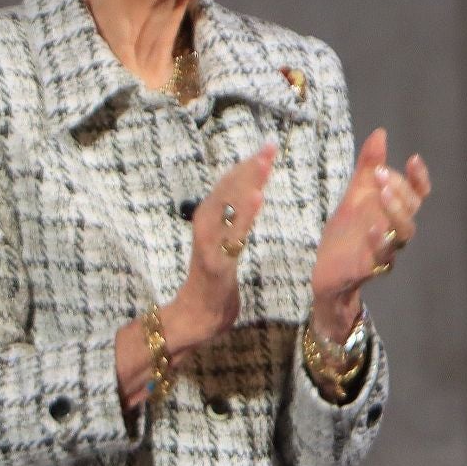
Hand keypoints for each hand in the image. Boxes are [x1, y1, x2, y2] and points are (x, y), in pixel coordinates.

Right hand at [166, 142, 277, 349]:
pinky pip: (231, 236)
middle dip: (248, 167)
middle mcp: (205, 228)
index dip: (245, 168)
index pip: (227, 188)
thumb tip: (244, 200)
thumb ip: (231, 225)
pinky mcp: (215, 263)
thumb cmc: (214, 283)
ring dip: (246, 182)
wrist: (197, 319)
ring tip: (264, 162)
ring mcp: (208, 245)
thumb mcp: (225, 247)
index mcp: (208, 223)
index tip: (265, 149)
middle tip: (269, 146)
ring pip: (227, 207)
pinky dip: (244, 215)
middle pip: (227, 191)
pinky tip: (258, 197)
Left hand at [311, 128, 431, 339]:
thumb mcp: (355, 194)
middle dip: (400, 189)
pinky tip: (372, 227)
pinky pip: (383, 256)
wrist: (325, 269)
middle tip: (382, 174)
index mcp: (393, 210)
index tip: (412, 158)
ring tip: (383, 193)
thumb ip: (368, 166)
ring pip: (404, 232)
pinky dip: (379, 241)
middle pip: (412, 209)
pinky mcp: (371, 267)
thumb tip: (381, 133)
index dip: (419, 177)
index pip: (418, 193)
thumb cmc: (346, 232)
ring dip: (396, 211)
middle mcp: (395, 229)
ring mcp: (386, 249)